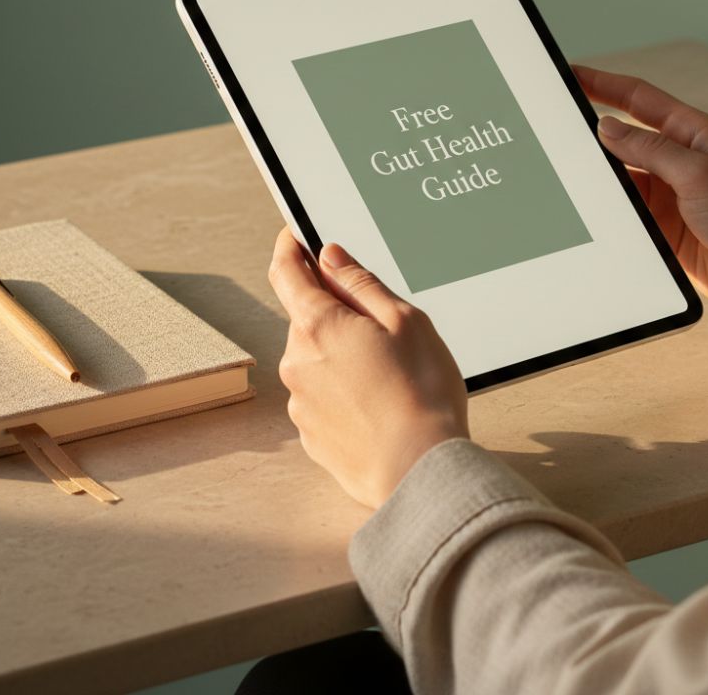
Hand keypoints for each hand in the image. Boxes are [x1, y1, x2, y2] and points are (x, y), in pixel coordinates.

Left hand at [268, 229, 468, 507]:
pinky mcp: (311, 436)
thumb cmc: (421, 394)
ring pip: (316, 360)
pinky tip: (380, 405)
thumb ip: (360, 284)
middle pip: (307, 318)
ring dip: (342, 356)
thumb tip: (329, 257)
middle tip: (384, 328)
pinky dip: (344, 393)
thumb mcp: (404, 320)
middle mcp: (297, 362)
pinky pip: (323, 398)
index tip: (295, 236)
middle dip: (337, 314)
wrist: (420, 472)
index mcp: (318, 325)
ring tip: (391, 376)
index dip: (289, 247)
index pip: (286, 271)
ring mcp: (300, 402)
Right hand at [574, 65, 707, 329]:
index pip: (639, 98)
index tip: (570, 73)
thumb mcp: (698, 174)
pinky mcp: (663, 227)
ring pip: (620, 177)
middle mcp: (679, 160)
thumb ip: (650, 148)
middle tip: (553, 126)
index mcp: (693, 134)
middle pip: (624, 137)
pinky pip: (626, 212)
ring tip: (565, 172)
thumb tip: (607, 127)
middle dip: (591, 132)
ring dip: (599, 177)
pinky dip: (608, 210)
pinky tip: (589, 210)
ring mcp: (670, 195)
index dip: (603, 83)